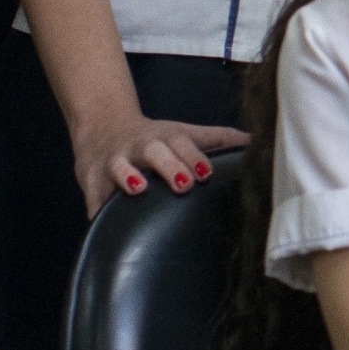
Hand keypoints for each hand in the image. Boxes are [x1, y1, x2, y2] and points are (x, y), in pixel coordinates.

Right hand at [72, 114, 250, 215]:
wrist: (102, 125)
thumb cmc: (154, 138)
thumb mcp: (184, 134)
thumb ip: (219, 139)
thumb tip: (257, 142)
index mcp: (166, 138)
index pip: (183, 143)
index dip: (194, 156)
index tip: (207, 172)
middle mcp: (140, 147)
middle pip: (154, 151)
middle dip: (168, 165)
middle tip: (183, 183)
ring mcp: (113, 161)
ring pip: (119, 167)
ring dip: (128, 176)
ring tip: (138, 189)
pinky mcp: (91, 179)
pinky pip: (93, 196)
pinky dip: (97, 209)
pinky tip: (103, 223)